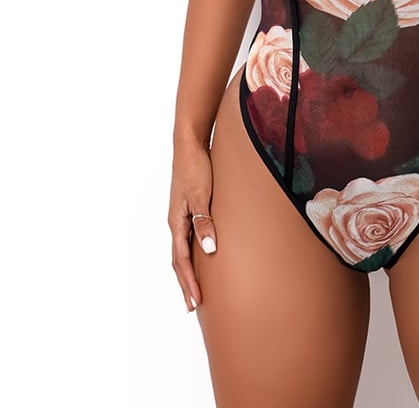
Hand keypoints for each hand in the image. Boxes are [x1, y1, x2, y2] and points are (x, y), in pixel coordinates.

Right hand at [168, 143, 217, 310]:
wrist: (191, 144)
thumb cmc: (197, 168)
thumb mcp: (202, 195)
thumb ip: (204, 222)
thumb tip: (209, 250)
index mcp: (176, 222)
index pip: (182, 260)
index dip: (189, 282)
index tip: (195, 302)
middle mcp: (176, 222)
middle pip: (179, 260)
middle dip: (186, 283)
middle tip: (193, 306)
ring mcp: (182, 215)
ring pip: (183, 250)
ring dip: (188, 271)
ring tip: (195, 288)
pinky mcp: (190, 207)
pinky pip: (189, 237)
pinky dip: (193, 253)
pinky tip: (202, 255)